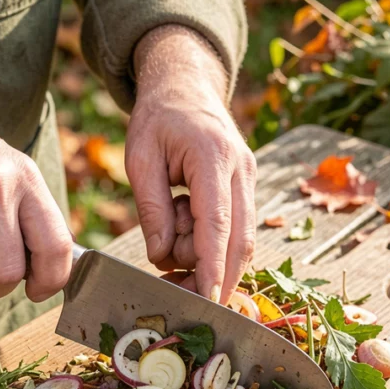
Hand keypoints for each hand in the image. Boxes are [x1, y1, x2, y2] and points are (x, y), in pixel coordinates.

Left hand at [127, 25, 256, 303]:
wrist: (186, 86)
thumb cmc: (158, 119)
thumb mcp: (140, 158)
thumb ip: (152, 208)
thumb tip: (162, 255)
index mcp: (213, 157)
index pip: (217, 226)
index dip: (213, 268)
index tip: (208, 302)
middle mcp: (241, 170)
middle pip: (238, 242)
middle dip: (211, 274)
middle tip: (171, 283)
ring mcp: (249, 179)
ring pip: (239, 241)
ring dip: (204, 255)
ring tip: (170, 225)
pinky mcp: (247, 188)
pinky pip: (235, 229)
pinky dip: (211, 242)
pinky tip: (184, 226)